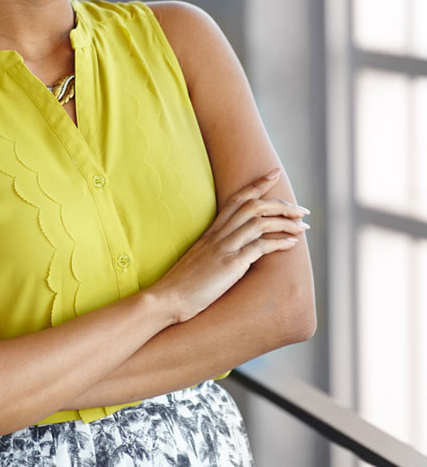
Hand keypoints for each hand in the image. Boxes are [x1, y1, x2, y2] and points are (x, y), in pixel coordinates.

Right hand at [151, 168, 308, 324]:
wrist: (167, 298)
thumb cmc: (184, 283)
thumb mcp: (201, 258)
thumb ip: (217, 249)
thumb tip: (236, 250)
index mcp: (212, 231)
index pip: (237, 198)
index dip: (258, 184)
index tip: (275, 173)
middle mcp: (218, 234)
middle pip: (253, 206)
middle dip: (281, 205)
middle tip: (302, 210)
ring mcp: (224, 248)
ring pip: (259, 223)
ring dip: (285, 222)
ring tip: (303, 226)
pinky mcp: (230, 265)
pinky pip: (259, 247)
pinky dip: (278, 242)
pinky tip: (292, 244)